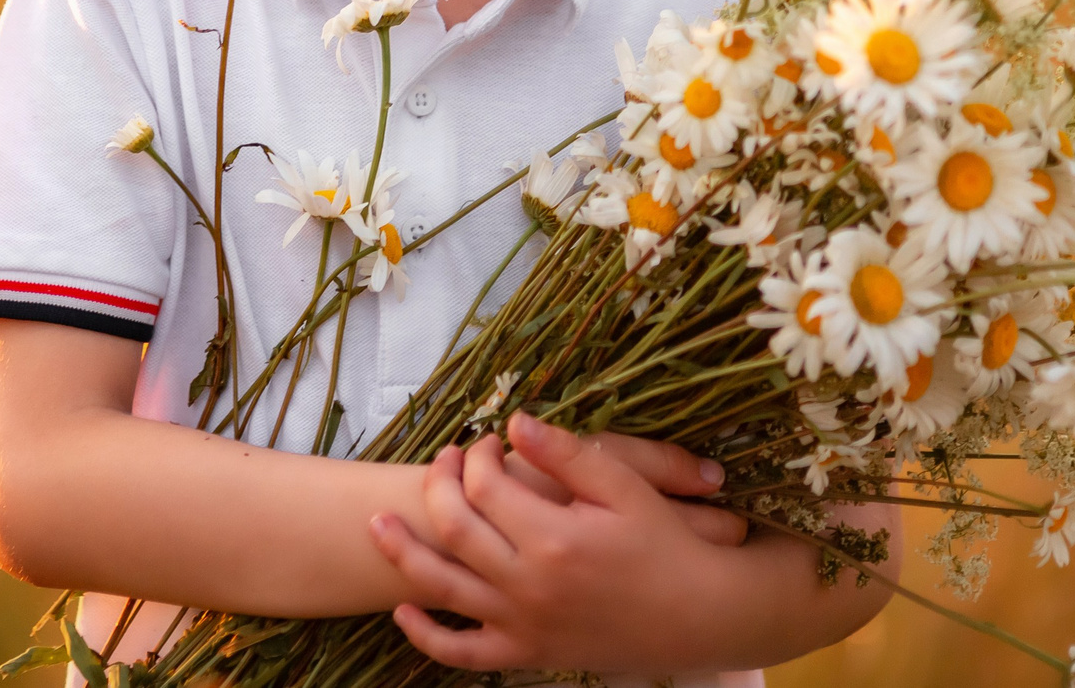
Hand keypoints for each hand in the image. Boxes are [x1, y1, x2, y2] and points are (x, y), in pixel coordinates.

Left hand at [367, 412, 749, 673]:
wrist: (697, 615)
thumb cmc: (665, 543)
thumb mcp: (624, 487)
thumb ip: (567, 454)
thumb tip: (514, 420)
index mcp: (554, 536)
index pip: (485, 484)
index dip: (478, 455)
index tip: (489, 442)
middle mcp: (530, 584)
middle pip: (454, 527)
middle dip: (439, 485)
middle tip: (445, 461)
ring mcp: (524, 624)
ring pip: (443, 588)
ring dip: (403, 554)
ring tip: (377, 525)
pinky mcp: (527, 654)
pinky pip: (463, 653)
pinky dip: (426, 636)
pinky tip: (403, 612)